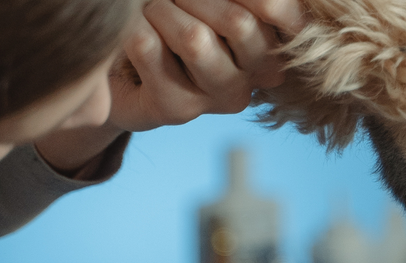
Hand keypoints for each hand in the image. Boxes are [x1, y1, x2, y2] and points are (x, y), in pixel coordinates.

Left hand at [111, 0, 307, 130]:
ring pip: (195, 38)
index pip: (277, 10)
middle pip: (238, 23)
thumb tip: (252, 1)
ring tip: (151, 12)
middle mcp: (258, 78)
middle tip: (169, 0)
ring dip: (160, 10)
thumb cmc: (177, 19)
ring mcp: (220, 98)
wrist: (128, 67)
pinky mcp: (177, 109)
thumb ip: (231, 2)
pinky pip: (148, 46)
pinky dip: (133, 26)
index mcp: (275, 44)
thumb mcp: (211, 8)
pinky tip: (134, 34)